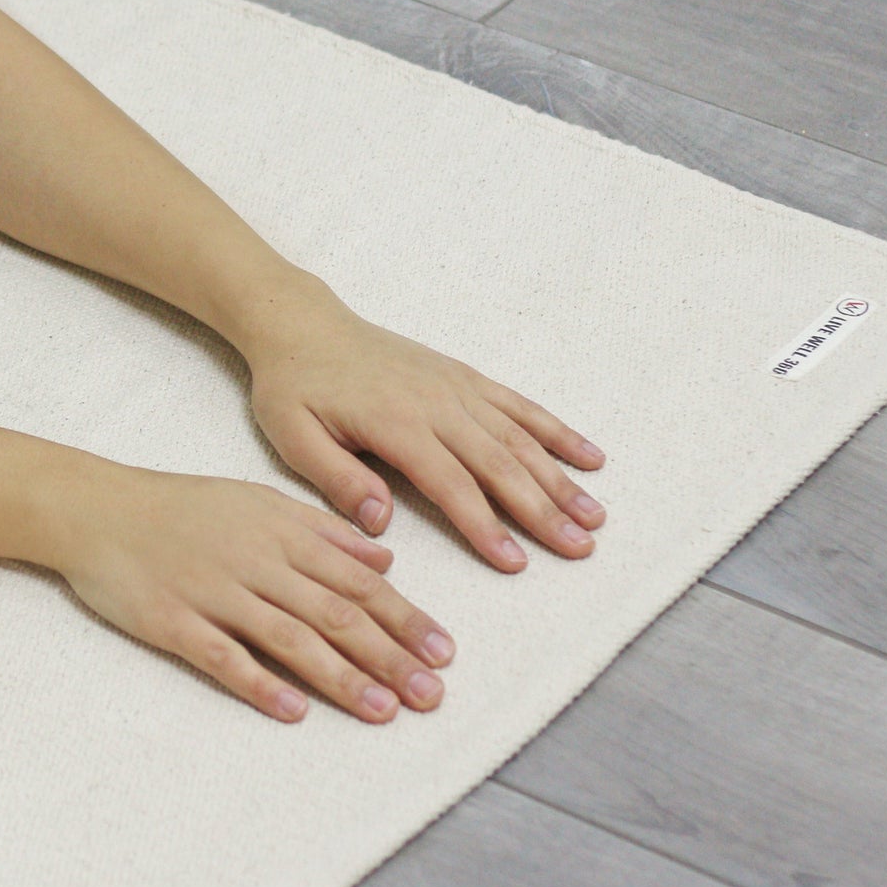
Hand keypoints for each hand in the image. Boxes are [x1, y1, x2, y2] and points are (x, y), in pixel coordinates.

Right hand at [54, 468, 456, 721]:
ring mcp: (214, 593)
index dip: (403, 617)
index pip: (357, 580)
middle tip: (431, 695)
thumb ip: (324, 531)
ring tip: (383, 711)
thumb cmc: (183, 507)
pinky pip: (223, 656)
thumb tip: (384, 559)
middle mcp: (256, 562)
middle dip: (389, 656)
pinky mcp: (173, 622)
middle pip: (334, 613)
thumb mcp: (260, 501)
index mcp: (281, 532)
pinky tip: (294, 710)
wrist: (99, 509)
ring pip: (290, 639)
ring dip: (341, 677)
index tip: (443, 651)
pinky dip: (260, 683)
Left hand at [238, 276, 607, 571]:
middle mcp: (435, 403)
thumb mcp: (293, 437)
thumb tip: (381, 523)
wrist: (303, 324)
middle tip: (578, 548)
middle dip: (541, 509)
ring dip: (559, 477)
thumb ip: (337, 479)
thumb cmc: (294, 386)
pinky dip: (556, 431)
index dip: (484, 524)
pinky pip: (518, 405)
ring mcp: (455, 387)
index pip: (450, 483)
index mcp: (395, 423)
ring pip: (518, 437)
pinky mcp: (463, 376)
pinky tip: (589, 456)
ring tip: (594, 516)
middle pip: (499, 463)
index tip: (515, 561)